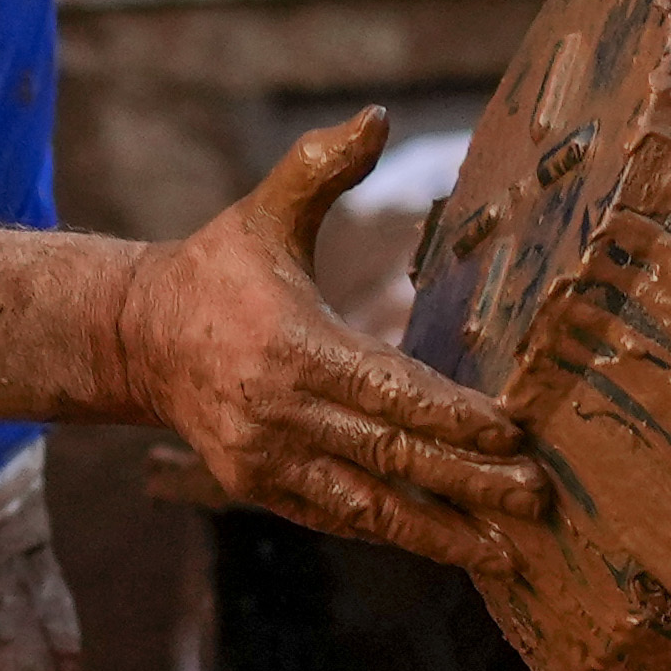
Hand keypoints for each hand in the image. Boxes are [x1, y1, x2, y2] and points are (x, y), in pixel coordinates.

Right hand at [115, 114, 544, 576]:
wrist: (135, 337)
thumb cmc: (217, 268)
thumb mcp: (266, 208)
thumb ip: (322, 165)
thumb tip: (378, 118)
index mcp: (292, 345)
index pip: (389, 389)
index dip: (452, 414)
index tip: (512, 431)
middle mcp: (279, 411)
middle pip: (391, 455)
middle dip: (468, 481)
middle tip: (536, 500)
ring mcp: (266, 458)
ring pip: (367, 505)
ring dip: (439, 532)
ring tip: (506, 553)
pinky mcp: (257, 487)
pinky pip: (336, 516)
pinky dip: (391, 533)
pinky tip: (448, 546)